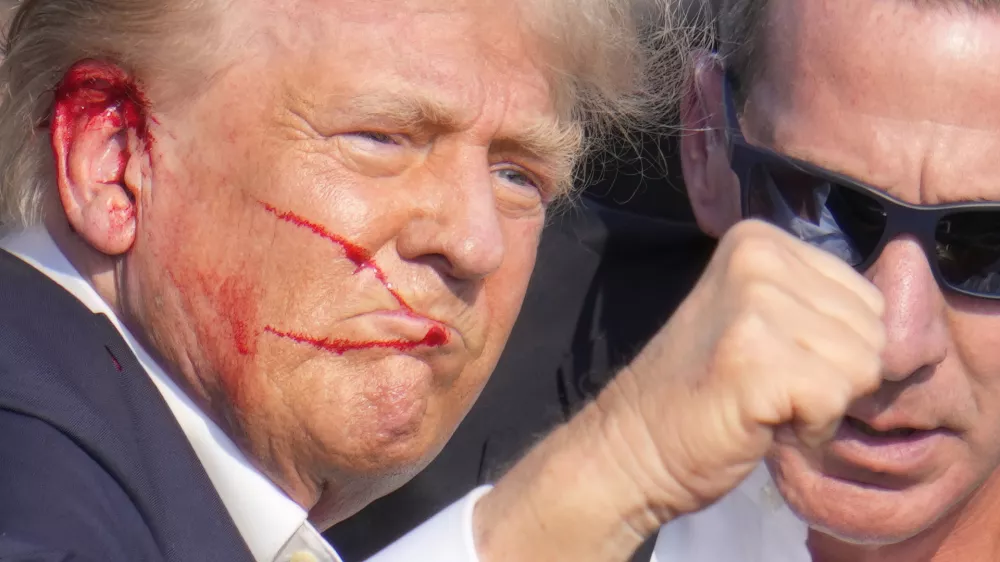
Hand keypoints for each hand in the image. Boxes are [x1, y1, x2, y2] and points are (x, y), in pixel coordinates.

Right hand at [473, 219, 884, 561]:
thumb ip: (820, 304)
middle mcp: (757, 258)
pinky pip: (835, 400)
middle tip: (768, 384)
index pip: (867, 296)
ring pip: (862, 366)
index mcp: (758, 239)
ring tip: (762, 400)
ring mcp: (754, 305)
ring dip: (821, 403)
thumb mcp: (762, 318)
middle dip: (834, 375)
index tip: (774, 360)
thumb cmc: (704, 390)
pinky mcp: (755, 358)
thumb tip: (898, 327)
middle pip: (872, 330)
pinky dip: (807, 428)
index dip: (835, 348)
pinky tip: (760, 420)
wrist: (635, 442)